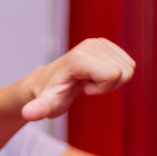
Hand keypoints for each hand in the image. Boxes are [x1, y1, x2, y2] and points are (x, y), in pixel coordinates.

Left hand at [20, 38, 135, 120]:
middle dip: (108, 85)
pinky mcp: (106, 44)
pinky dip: (115, 74)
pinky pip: (128, 63)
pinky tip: (95, 76)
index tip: (84, 89)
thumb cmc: (48, 96)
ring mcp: (99, 42)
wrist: (47, 83)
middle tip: (86, 85)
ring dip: (112, 80)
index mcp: (80, 57)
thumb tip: (27, 113)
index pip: (114, 75)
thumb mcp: (45, 105)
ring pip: (129, 68)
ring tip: (89, 80)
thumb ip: (38, 109)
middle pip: (124, 71)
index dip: (103, 88)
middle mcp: (91, 44)